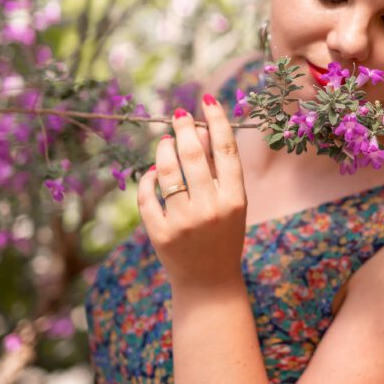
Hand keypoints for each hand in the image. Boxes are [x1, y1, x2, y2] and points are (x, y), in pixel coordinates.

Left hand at [138, 94, 246, 292]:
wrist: (209, 283)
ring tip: (165, 139)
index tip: (207, 100)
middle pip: (194, 154)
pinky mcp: (160, 234)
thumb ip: (220, 171)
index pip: (226, 150)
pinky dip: (149, 179)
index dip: (217, 120)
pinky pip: (148, 195)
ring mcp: (184, 221)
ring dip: (164, 148)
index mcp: (235, 199)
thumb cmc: (224, 236)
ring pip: (167, 170)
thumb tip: (201, 129)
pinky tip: (154, 172)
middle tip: (179, 114)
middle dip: (184, 128)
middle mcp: (211, 208)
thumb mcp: (232, 204)